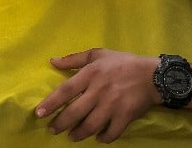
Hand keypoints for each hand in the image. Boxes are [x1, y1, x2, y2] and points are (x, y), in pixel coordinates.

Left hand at [35, 48, 161, 142]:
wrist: (152, 75)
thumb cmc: (122, 63)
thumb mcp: (97, 54)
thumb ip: (73, 59)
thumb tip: (52, 61)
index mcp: (90, 75)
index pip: (65, 91)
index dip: (51, 103)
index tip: (39, 113)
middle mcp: (99, 91)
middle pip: (75, 112)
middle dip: (60, 124)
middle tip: (53, 130)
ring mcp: (112, 105)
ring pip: (90, 125)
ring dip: (78, 134)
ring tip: (72, 136)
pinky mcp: (125, 116)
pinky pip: (111, 133)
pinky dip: (103, 138)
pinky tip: (97, 137)